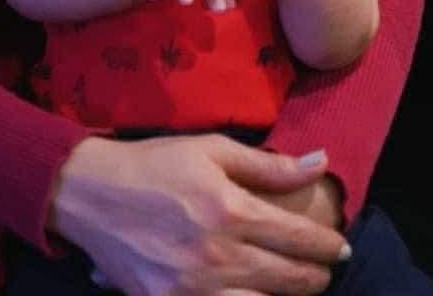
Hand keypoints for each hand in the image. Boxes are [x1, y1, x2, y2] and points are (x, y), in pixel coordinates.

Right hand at [51, 133, 346, 294]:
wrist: (91, 194)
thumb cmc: (156, 164)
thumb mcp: (212, 150)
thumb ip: (269, 164)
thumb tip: (320, 162)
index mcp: (230, 210)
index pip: (297, 236)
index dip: (326, 245)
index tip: (341, 247)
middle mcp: (217, 255)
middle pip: (287, 278)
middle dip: (316, 276)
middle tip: (328, 271)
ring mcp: (193, 289)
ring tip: (297, 287)